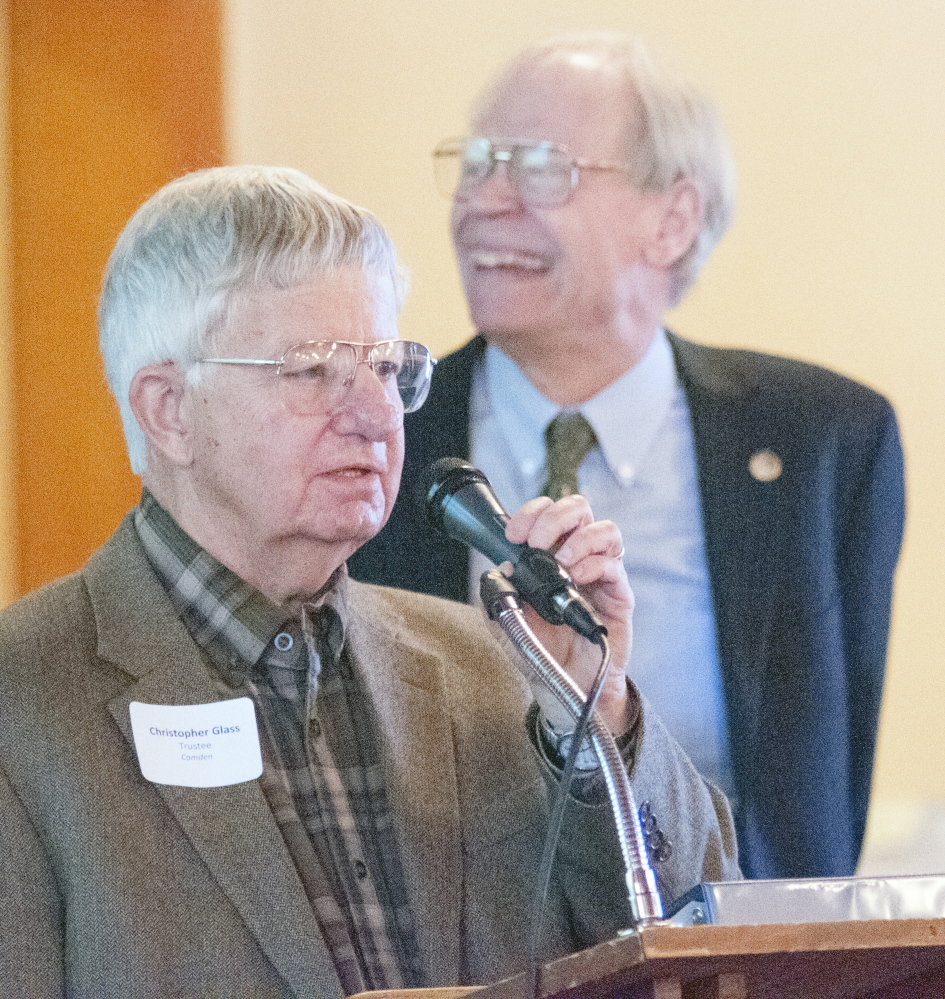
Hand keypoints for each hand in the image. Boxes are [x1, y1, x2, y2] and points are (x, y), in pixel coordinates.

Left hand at [503, 494, 633, 734]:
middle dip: (554, 517)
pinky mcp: (619, 594)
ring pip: (605, 529)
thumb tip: (502, 566)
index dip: (530, 513)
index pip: (546, 513)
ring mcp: (601, 573)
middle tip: (536, 542)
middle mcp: (577, 556)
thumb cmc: (541, 649)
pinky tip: (577, 579)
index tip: (514, 534)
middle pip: (578, 508)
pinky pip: (615, 565)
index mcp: (549, 554)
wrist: (566, 685)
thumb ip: (498, 594)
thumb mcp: (507, 622)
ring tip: (562, 562)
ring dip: (579, 539)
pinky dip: (595, 564)